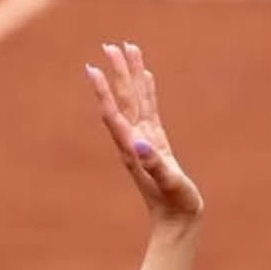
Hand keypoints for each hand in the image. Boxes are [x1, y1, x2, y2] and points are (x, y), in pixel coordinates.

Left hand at [85, 42, 202, 223]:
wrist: (176, 223)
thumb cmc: (176, 205)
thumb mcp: (168, 184)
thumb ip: (154, 164)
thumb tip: (138, 142)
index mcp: (133, 149)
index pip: (115, 113)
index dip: (104, 90)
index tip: (93, 68)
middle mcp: (135, 142)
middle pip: (124, 101)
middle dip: (117, 73)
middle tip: (110, 46)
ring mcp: (145, 142)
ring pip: (136, 101)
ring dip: (131, 77)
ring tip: (127, 50)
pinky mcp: (156, 144)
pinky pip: (149, 110)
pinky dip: (147, 92)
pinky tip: (145, 78)